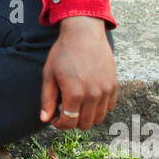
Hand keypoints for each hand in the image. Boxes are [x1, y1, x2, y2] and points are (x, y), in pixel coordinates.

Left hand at [39, 17, 116, 131]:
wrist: (84, 34)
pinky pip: (109, 106)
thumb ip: (47, 99)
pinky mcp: (114, 85)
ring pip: (99, 118)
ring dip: (87, 116)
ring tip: (77, 103)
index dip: (60, 125)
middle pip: (85, 124)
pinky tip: (89, 97)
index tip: (55, 119)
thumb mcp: (49, 74)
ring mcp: (105, 90)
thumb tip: (45, 119)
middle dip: (73, 121)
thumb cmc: (63, 53)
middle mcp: (92, 95)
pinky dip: (99, 107)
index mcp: (74, 94)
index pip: (69, 123)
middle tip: (65, 109)